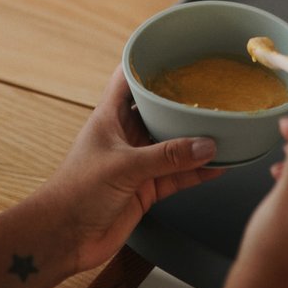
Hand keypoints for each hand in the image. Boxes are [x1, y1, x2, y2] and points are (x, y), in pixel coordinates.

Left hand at [48, 67, 219, 272]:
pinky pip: (178, 175)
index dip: (146, 61)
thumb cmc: (76, 192)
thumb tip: (206, 145)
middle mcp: (125, 135)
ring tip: (225, 128)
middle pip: (157, 110)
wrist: (63, 238)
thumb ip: (167, 157)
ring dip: (195, 140)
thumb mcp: (124, 166)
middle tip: (212, 90)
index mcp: (110, 116)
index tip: (173, 50)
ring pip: (172, 145)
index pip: (128, 77)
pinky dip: (197, 172)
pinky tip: (219, 166)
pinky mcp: (146, 189)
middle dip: (181, 102)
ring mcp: (137, 162)